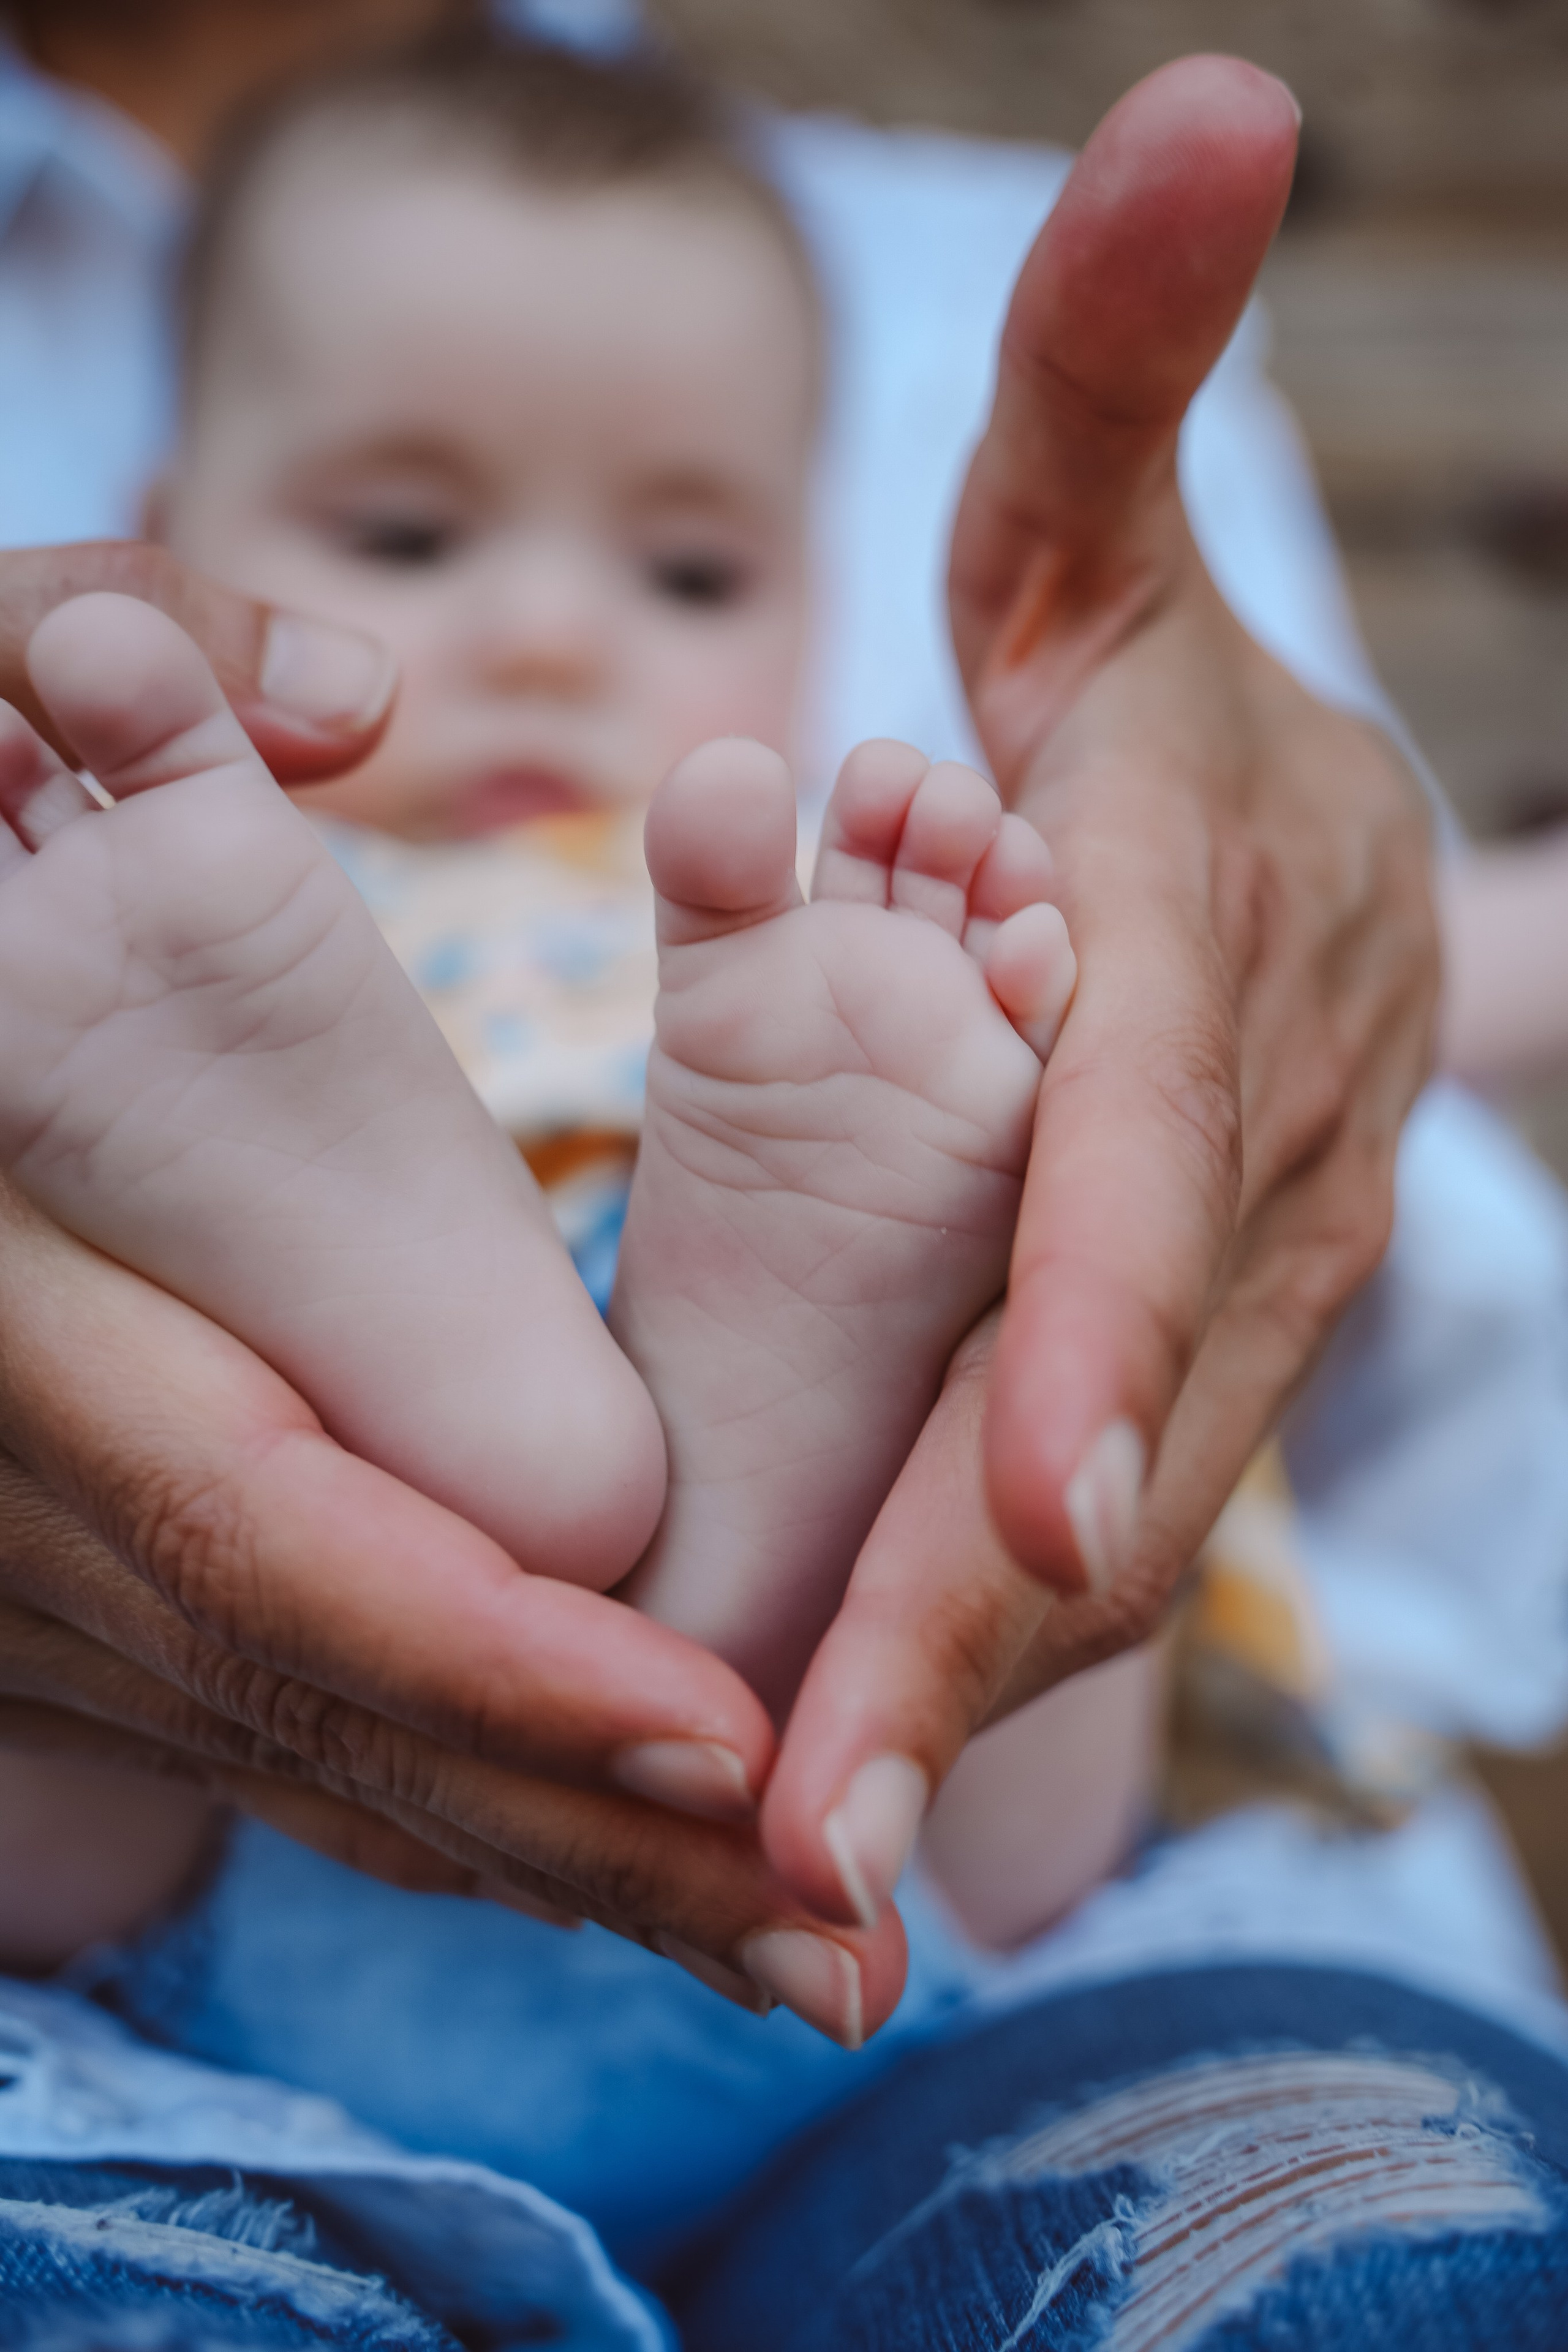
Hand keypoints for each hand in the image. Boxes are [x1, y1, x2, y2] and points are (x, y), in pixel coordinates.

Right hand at [0, 549, 898, 2046]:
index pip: (265, 1528)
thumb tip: (332, 697)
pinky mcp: (72, 1595)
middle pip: (324, 1702)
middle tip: (840, 1944)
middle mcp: (22, 1482)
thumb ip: (103, 663)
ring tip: (789, 1949)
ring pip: (316, 1755)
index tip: (726, 1734)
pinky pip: (291, 1727)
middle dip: (587, 1837)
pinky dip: (466, 1800)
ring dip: (556, 1862)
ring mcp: (31, 1575)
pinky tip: (633, 1855)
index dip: (493, 1655)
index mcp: (16, 1305)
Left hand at [762, 57, 1437, 1926]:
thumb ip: (1112, 370)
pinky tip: (850, 1785)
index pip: (1164, 1162)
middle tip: (815, 1828)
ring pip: (1112, 1510)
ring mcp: (1237, 1287)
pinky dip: (978, 1654)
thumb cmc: (1122, 697)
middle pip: (1121, 1397)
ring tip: (797, 1876)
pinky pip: (1088, 1520)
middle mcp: (1257, 1158)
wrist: (1254, 845)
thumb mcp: (1088, 535)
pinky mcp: (1189, 1361)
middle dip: (977, 1612)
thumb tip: (1215, 92)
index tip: (1038, 1511)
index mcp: (1217, 965)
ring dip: (964, 1691)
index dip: (1114, 1323)